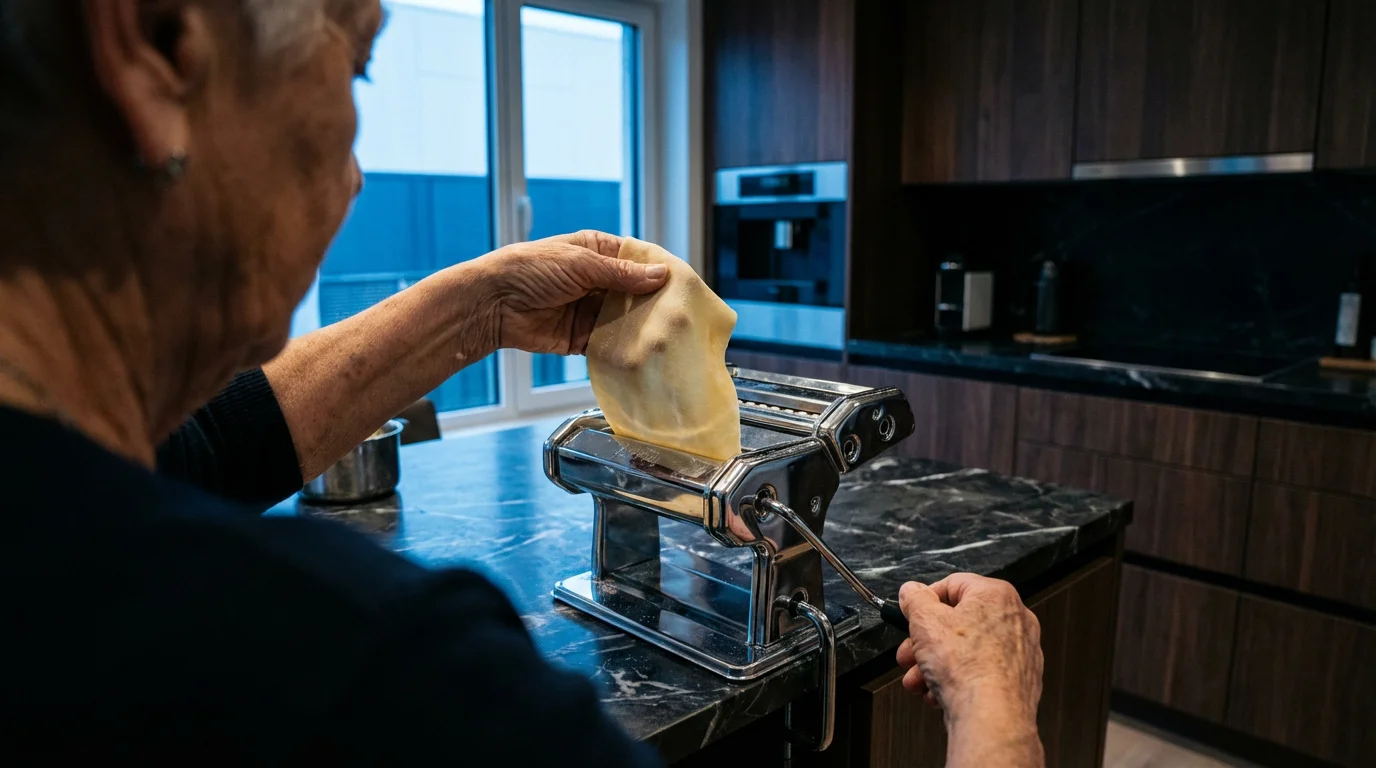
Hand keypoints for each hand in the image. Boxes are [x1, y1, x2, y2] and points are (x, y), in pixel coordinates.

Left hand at [475, 231, 667, 354]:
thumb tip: (661, 275)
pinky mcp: (582, 337)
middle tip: (681, 314)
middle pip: (635, 293)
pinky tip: (641, 351)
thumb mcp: (580, 264)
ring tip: (667, 335)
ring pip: (625, 320)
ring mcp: (590, 310)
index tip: (684, 283)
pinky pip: (609, 344)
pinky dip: (623, 348)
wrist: (493, 304)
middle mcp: (597, 281)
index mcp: (597, 252)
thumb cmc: (530, 269)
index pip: (637, 260)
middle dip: (654, 304)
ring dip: (641, 327)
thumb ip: (622, 274)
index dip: (659, 271)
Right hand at [894, 574, 1042, 721]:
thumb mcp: (925, 621)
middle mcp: (1015, 620)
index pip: (953, 585)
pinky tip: (938, 692)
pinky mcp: (1018, 681)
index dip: (925, 600)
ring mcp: (1020, 652)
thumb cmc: (967, 667)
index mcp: (997, 595)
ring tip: (918, 680)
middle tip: (909, 653)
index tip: (911, 614)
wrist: (991, 716)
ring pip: (966, 651)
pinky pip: (980, 673)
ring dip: (935, 664)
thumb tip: (912, 590)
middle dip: (925, 642)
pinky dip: (957, 680)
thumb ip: (915, 599)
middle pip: (958, 622)